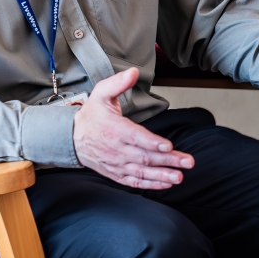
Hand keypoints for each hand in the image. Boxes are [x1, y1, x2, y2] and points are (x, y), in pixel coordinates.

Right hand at [74, 67, 193, 188]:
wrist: (71, 137)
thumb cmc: (91, 115)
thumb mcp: (101, 93)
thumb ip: (118, 83)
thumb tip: (133, 72)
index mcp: (114, 129)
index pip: (135, 137)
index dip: (152, 142)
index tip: (168, 145)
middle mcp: (116, 149)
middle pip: (144, 156)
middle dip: (167, 161)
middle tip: (187, 162)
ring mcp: (116, 163)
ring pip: (141, 172)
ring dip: (162, 176)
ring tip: (179, 177)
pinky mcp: (116, 173)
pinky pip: (134, 181)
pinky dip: (150, 185)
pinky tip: (166, 184)